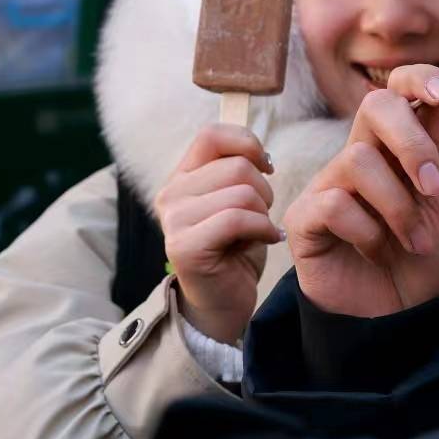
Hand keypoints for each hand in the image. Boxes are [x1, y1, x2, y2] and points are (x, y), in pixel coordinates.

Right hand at [155, 123, 282, 343]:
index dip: (247, 144)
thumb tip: (260, 153)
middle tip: (262, 216)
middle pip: (236, 166)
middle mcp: (170, 194)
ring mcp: (174, 220)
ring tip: (259, 231)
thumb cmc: (235, 250)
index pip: (212, 134)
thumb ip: (237, 171)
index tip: (266, 167)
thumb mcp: (236, 202)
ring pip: (241, 193)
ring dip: (264, 213)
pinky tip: (268, 240)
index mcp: (181, 177)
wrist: (223, 303)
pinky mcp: (184, 246)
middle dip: (264, 190)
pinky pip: (236, 219)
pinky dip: (262, 229)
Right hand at [285, 65, 438, 316]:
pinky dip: (367, 231)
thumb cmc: (427, 260)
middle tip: (434, 187)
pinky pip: (334, 203)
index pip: (396, 90)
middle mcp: (359, 157)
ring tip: (414, 241)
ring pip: (358, 161)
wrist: (409, 316)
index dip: (416, 79)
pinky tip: (375, 251)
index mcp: (395, 147)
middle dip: (412, 142)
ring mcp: (329, 185)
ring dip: (399, 206)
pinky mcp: (304, 218)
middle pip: (374, 107)